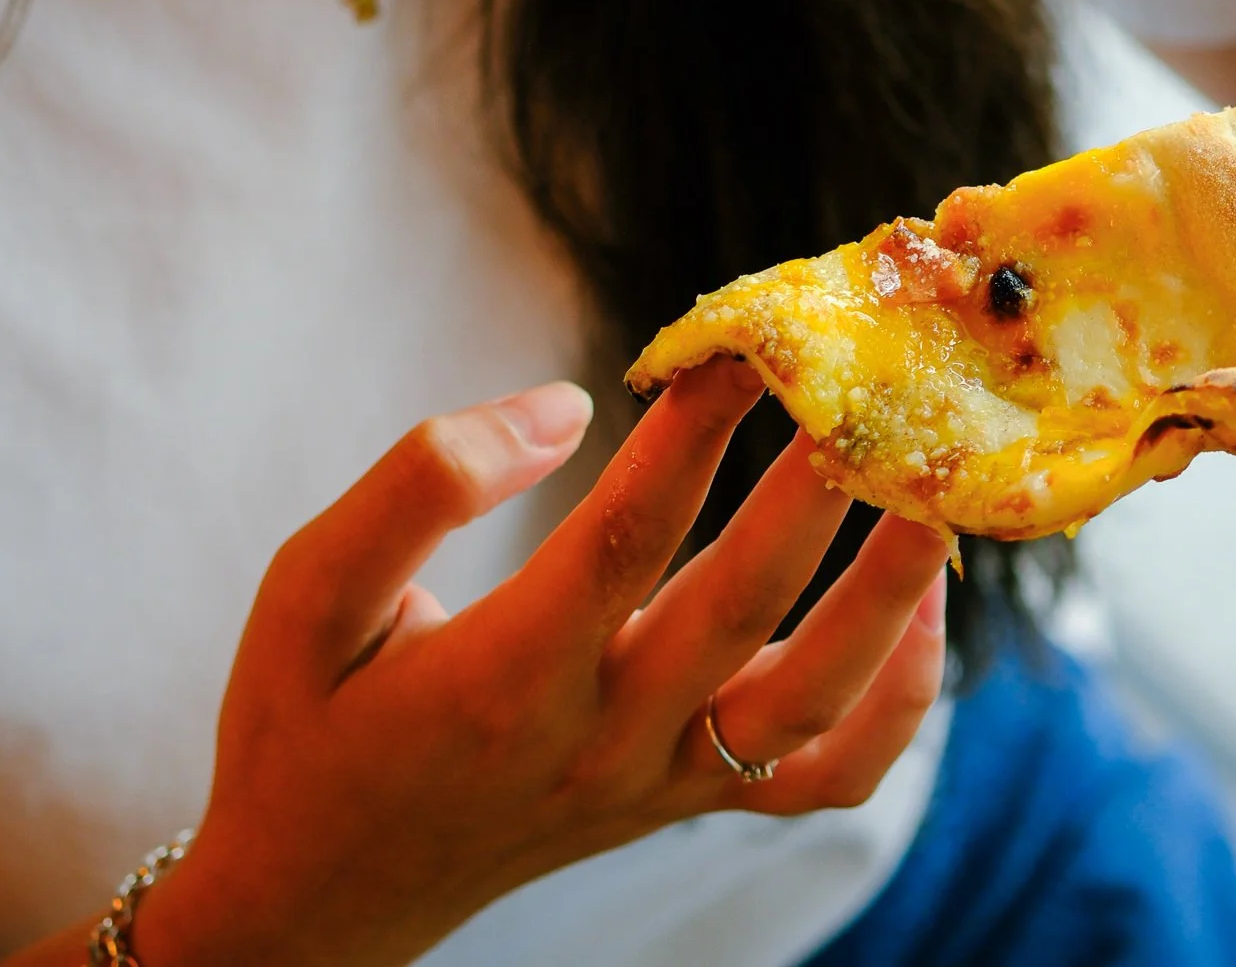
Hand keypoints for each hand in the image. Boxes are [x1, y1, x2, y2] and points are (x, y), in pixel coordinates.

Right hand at [138, 362, 948, 966]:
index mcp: (498, 678)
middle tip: (865, 378)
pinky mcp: (684, 804)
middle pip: (741, 606)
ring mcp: (653, 784)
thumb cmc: (304, 724)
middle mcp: (595, 740)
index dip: (692, 428)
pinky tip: (915, 605)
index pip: (624, 532)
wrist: (314, 902)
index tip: (737, 333)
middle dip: (817, 485)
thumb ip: (414, 486)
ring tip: (931, 482)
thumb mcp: (304, 593)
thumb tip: (553, 404)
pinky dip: (894, 703)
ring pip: (810, 704)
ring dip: (888, 592)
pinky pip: (823, 777)